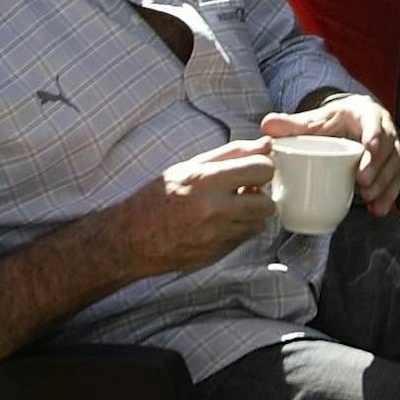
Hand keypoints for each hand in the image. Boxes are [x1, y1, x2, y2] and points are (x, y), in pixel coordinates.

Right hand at [108, 138, 277, 274]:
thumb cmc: (159, 197)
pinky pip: (243, 240)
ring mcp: (217, 237)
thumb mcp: (190, 166)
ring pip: (259, 224)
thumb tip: (265, 145)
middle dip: (260, 195)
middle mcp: (215, 211)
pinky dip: (238, 230)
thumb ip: (231, 154)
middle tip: (245, 191)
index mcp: (207, 182)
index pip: (261, 170)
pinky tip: (219, 223)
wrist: (132, 238)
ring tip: (230, 207)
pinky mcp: (217, 255)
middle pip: (267, 204)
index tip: (253, 169)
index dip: (261, 168)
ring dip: (251, 214)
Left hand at [263, 95, 399, 215]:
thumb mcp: (315, 120)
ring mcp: (390, 149)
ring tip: (369, 200)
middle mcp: (384, 130)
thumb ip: (292, 124)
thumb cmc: (333, 120)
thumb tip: (267, 125)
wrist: (349, 120)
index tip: (364, 157)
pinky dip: (388, 197)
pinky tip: (378, 210)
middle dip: (379, 169)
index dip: (374, 141)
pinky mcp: (391, 166)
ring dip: (384, 186)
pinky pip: (395, 182)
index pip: (375, 125)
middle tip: (363, 186)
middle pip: (388, 150)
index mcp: (366, 114)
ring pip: (394, 167)